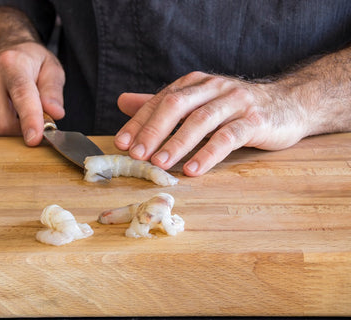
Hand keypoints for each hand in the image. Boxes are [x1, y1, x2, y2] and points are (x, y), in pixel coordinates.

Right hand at [0, 41, 64, 145]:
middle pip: (2, 121)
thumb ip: (54, 91)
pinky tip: (4, 116)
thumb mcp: (51, 68)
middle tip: (36, 129)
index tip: (34, 139)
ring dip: (10, 132)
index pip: (21, 95)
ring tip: (19, 116)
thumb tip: (55, 113)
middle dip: (21, 133)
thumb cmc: (28, 63)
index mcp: (11, 62)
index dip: (29, 120)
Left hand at [114, 71, 308, 175]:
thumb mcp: (196, 102)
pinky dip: (208, 154)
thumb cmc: (234, 108)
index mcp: (194, 84)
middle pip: (177, 106)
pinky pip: (228, 137)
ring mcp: (235, 102)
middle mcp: (212, 88)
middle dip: (153, 131)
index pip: (160, 101)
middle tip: (136, 155)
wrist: (287, 104)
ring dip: (177, 143)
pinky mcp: (255, 121)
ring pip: (201, 121)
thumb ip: (161, 104)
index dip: (139, 122)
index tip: (121, 144)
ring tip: (159, 164)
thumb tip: (122, 102)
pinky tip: (192, 170)